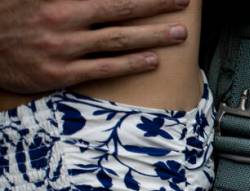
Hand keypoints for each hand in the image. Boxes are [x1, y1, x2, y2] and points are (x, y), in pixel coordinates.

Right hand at [0, 0, 191, 93]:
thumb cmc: (10, 17)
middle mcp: (63, 20)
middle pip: (120, 10)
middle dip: (155, 5)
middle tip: (182, 1)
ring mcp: (63, 48)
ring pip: (118, 41)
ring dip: (152, 36)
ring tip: (178, 33)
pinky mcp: (60, 73)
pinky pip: (105, 68)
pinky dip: (131, 64)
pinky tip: (153, 60)